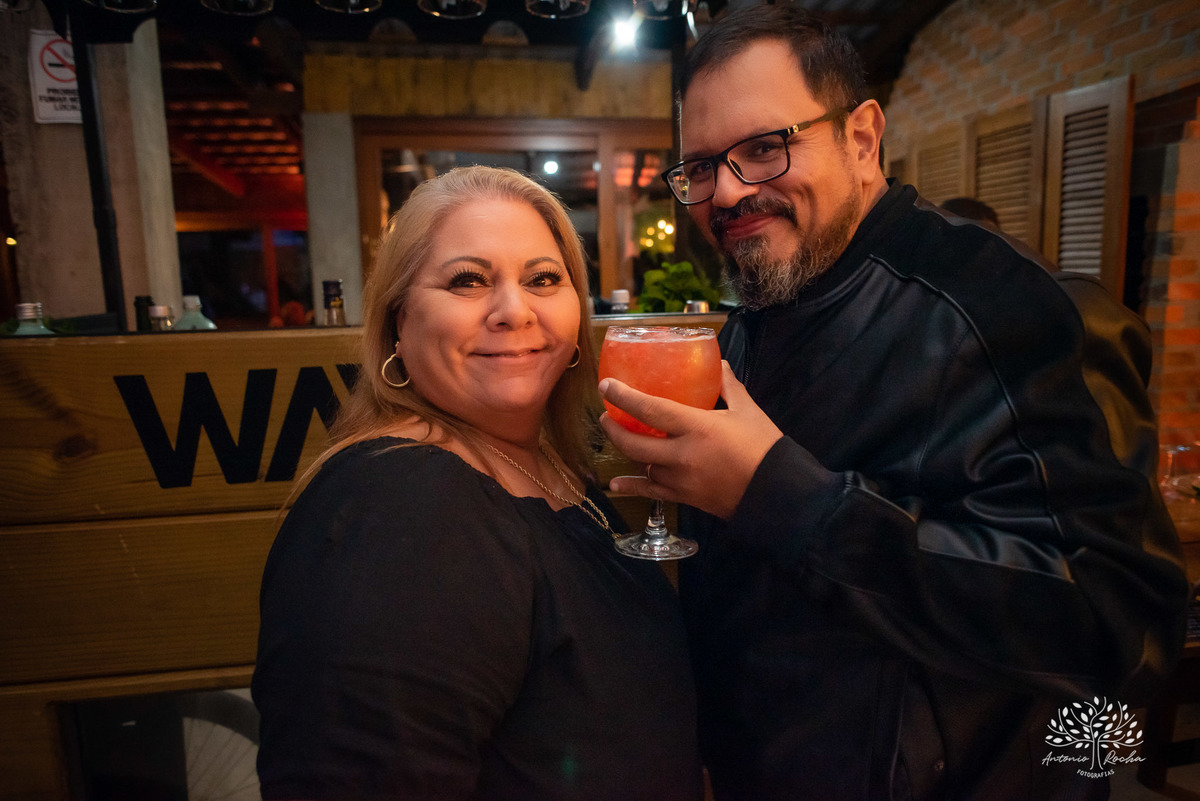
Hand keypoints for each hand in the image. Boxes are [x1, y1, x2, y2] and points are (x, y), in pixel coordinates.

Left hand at [599, 361, 782, 520]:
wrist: (777, 492)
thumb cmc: (763, 448)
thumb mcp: (747, 411)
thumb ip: (729, 387)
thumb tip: (719, 365)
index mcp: (697, 427)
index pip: (650, 409)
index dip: (624, 397)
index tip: (606, 386)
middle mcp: (682, 455)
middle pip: (634, 442)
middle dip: (614, 428)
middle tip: (607, 415)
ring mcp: (680, 479)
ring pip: (642, 464)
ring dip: (627, 450)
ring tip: (620, 436)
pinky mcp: (684, 497)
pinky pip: (651, 491)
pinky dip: (632, 486)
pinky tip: (615, 484)